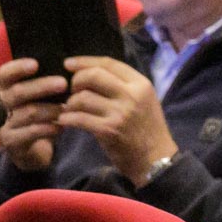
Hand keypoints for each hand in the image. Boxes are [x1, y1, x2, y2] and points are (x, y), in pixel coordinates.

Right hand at [0, 56, 70, 173]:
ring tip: (67, 109)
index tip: (36, 64)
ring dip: (51, 110)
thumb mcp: (37, 98)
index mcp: (5, 88)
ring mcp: (3, 123)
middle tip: (63, 83)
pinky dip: (47, 128)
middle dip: (42, 86)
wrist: (31, 150)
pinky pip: (30, 132)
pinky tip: (60, 127)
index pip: (5, 73)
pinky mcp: (10, 141)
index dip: (18, 68)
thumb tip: (67, 68)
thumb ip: (44, 83)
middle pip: (18, 92)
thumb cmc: (37, 116)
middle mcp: (0, 104)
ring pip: (28, 112)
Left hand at [61, 56, 178, 183]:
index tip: (68, 64)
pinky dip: (67, 118)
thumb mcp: (144, 100)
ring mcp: (120, 113)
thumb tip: (90, 73)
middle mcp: (132, 95)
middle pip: (93, 76)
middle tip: (72, 91)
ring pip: (83, 97)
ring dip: (70, 103)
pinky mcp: (109, 130)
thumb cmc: (147, 129)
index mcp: (141, 84)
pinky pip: (79, 118)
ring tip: (70, 109)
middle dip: (76, 81)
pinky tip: (64, 120)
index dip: (84, 61)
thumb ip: (123, 86)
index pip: (108, 63)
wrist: (156, 159)